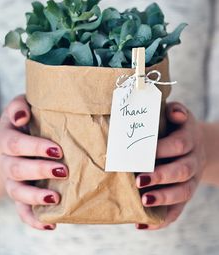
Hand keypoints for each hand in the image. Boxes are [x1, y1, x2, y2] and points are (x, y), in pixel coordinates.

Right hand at [0, 95, 67, 230]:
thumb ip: (19, 107)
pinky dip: (33, 219)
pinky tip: (50, 224)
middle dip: (40, 171)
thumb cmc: (20, 122)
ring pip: (17, 192)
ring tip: (55, 198)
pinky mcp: (18, 194)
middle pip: (16, 170)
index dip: (35, 148)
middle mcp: (4, 162)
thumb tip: (22, 116)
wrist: (9, 141)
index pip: (16, 144)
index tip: (57, 150)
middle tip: (63, 170)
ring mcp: (10, 180)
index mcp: (3, 139)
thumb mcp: (17, 108)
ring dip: (36, 197)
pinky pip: (21, 210)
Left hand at [135, 102, 205, 229]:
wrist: (195, 146)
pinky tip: (142, 224)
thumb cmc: (177, 128)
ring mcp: (190, 181)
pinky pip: (177, 211)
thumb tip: (175, 113)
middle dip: (161, 176)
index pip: (180, 145)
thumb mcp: (178, 115)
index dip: (163, 149)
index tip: (143, 153)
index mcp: (190, 140)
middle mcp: (193, 162)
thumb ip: (175, 111)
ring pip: (182, 193)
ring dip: (163, 199)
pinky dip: (161, 220)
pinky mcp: (183, 196)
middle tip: (140, 180)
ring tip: (143, 202)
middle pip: (182, 171)